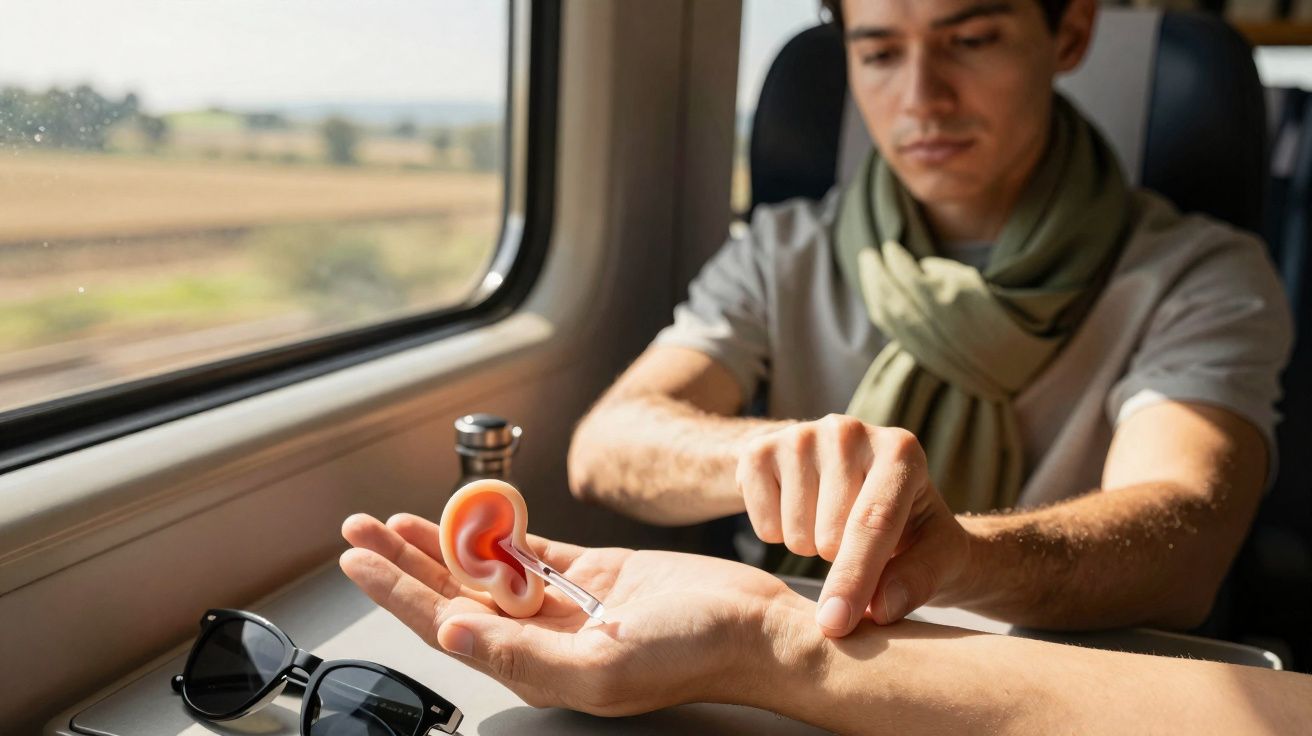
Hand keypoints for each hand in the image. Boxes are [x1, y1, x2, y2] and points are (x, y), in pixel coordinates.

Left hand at [339, 513, 795, 715]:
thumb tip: (454, 631)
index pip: (449, 625)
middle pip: (456, 595)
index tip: (360, 562)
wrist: (754, 626)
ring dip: (440, 545)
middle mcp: (544, 636)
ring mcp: (568, 604)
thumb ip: (522, 654)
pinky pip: (533, 551)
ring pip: (486, 571)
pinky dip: (498, 533)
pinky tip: (470, 519)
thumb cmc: (693, 651)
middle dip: (403, 563)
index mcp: (538, 665)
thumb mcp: (603, 664)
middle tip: (359, 530)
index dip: (399, 593)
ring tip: (395, 522)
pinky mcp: (596, 574)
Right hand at [736, 414, 970, 635]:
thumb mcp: (936, 554)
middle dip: (841, 563)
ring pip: (793, 532)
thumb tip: (882, 609)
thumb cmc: (908, 527)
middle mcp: (849, 431)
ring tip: (829, 525)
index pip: (873, 522)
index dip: (855, 579)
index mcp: (900, 450)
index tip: (836, 626)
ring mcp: (800, 433)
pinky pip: (761, 524)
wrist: (860, 485)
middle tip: (856, 544)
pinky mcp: (758, 448)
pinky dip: (778, 535)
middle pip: (829, 535)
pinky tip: (800, 513)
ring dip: (810, 548)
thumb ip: (919, 579)